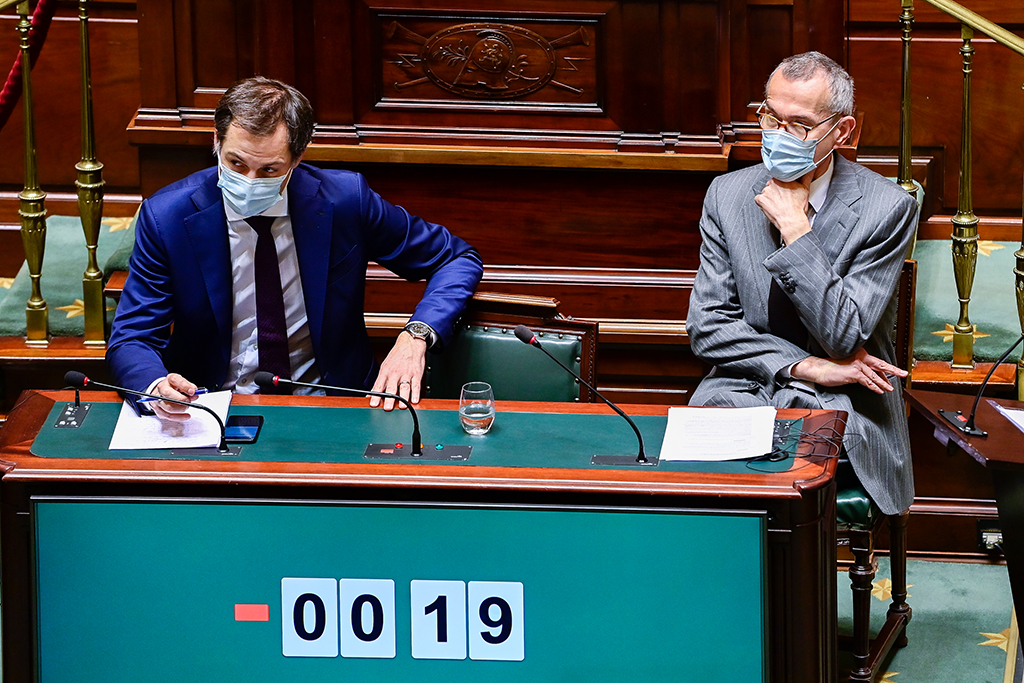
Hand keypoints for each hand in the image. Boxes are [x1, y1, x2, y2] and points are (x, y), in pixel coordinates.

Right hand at [151, 373, 199, 421]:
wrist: (163, 392)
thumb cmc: (175, 388)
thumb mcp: (183, 384)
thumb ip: (190, 387)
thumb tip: (195, 394)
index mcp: (169, 380)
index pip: (175, 379)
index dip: (184, 386)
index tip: (192, 392)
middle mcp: (161, 388)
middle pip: (167, 393)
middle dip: (180, 399)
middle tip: (189, 401)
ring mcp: (157, 399)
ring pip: (168, 407)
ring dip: (181, 409)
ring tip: (187, 407)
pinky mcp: (158, 409)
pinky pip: (168, 416)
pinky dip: (179, 417)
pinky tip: (186, 416)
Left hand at [370, 331, 426, 409]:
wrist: (410, 343)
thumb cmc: (397, 356)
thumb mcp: (385, 367)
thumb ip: (380, 382)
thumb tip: (371, 395)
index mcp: (385, 372)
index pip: (379, 386)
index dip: (376, 396)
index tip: (373, 404)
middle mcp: (395, 373)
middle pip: (391, 388)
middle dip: (389, 398)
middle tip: (387, 408)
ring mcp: (406, 374)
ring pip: (404, 388)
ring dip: (403, 398)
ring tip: (402, 407)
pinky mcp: (417, 374)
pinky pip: (416, 385)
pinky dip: (416, 393)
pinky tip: (414, 400)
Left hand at [754, 173, 813, 244]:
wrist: (791, 221)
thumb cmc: (798, 208)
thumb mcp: (805, 189)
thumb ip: (806, 177)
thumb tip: (810, 169)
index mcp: (783, 178)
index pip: (779, 179)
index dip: (782, 186)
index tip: (785, 191)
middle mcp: (773, 183)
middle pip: (772, 185)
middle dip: (776, 192)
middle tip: (782, 200)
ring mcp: (765, 191)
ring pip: (766, 193)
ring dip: (770, 198)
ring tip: (778, 205)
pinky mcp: (760, 200)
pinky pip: (759, 199)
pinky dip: (763, 203)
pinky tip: (771, 207)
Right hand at [791, 348, 907, 394]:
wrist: (819, 369)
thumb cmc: (832, 369)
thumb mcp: (848, 368)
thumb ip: (860, 371)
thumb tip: (872, 379)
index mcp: (859, 354)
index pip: (876, 363)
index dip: (885, 370)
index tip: (893, 374)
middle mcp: (860, 357)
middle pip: (880, 365)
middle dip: (893, 370)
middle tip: (904, 373)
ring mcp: (857, 364)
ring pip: (874, 375)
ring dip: (884, 383)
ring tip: (891, 389)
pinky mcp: (854, 372)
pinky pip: (867, 381)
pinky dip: (874, 387)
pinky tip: (879, 390)